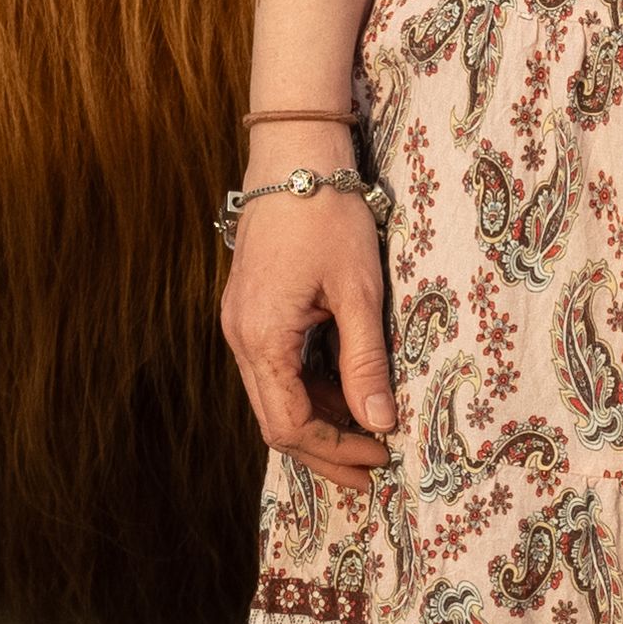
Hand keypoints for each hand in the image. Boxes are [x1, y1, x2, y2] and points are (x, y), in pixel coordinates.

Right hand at [224, 187, 395, 479]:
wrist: (294, 154)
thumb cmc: (328, 215)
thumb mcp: (358, 291)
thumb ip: (366, 361)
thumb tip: (381, 425)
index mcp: (261, 337)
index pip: (290, 424)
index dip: (336, 450)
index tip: (381, 458)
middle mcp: (241, 337)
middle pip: (276, 420)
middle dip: (326, 449)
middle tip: (374, 469)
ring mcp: (242, 324)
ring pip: (276, 396)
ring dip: (321, 420)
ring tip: (370, 435)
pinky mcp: (252, 311)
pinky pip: (277, 368)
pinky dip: (311, 389)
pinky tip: (349, 393)